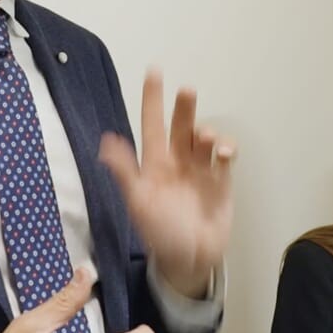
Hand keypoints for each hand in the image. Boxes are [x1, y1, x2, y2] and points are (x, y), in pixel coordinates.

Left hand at [100, 70, 234, 297]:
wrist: (189, 261)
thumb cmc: (160, 234)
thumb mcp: (138, 203)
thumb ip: (124, 171)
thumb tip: (106, 142)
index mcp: (154, 165)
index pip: (152, 125)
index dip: (152, 99)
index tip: (154, 71)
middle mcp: (178, 162)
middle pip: (181, 127)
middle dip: (184, 108)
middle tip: (187, 90)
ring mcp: (200, 171)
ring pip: (204, 139)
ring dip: (205, 130)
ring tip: (205, 136)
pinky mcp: (221, 182)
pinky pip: (225, 158)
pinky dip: (227, 150)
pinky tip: (224, 152)